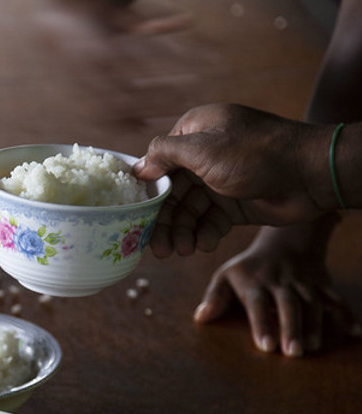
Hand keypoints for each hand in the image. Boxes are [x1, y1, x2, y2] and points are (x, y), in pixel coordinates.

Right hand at [134, 103, 332, 256]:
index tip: (134, 218)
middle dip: (164, 222)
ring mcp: (219, 181)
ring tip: (182, 250)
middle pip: (171, 194)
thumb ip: (165, 154)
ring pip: (189, 211)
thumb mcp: (203, 148)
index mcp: (194, 134)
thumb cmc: (255, 153)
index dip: (146, 193)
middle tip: (157, 248)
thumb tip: (138, 168)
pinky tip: (204, 244)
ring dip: (182, 232)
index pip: (158, 164)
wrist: (309, 175)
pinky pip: (210, 222)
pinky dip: (204, 234)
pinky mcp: (234, 204)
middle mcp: (203, 156)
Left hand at [193, 219, 359, 355]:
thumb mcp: (226, 275)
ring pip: (313, 304)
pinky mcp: (323, 285)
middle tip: (293, 353)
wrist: (285, 240)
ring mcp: (304, 284)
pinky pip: (337, 300)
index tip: (266, 346)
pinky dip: (348, 315)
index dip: (262, 325)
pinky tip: (356, 333)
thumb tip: (200, 318)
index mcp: (256, 283)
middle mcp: (281, 283)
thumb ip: (214, 298)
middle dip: (291, 328)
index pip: (258, 305)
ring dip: (315, 325)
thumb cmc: (249, 268)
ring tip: (313, 347)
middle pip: (288, 306)